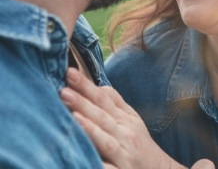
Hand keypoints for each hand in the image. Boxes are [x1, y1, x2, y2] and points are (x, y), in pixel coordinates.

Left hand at [60, 68, 213, 168]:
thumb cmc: (140, 144)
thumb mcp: (132, 119)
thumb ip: (116, 102)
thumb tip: (99, 86)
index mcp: (124, 118)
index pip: (103, 98)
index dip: (87, 85)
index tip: (69, 72)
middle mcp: (124, 133)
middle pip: (102, 115)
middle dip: (83, 102)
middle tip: (63, 89)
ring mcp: (123, 154)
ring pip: (105, 139)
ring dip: (89, 127)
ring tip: (73, 116)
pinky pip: (107, 167)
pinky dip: (97, 160)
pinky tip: (84, 154)